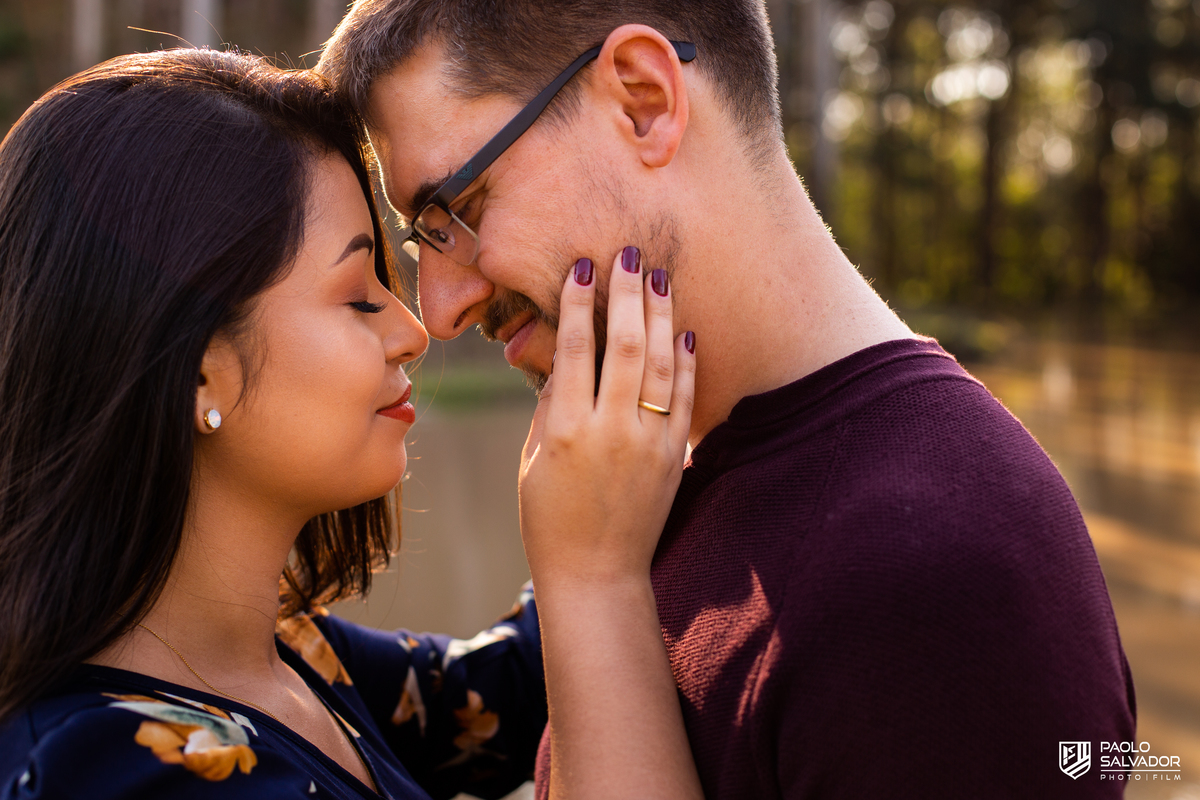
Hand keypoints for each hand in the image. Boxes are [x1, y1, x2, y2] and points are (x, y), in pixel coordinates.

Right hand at [518, 246, 694, 591]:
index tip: (582, 266)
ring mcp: (648, 443)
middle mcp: (610, 430)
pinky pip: (685, 397)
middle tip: (628, 253)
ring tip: (659, 276)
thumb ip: (550, 406)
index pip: (574, 348)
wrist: (596, 574)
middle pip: (624, 345)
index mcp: (565, 429)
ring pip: (661, 364)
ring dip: (661, 314)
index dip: (577, 302)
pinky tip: (684, 329)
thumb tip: (564, 357)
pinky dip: (687, 361)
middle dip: (627, 293)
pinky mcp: (673, 457)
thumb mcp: (534, 460)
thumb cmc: (550, 518)